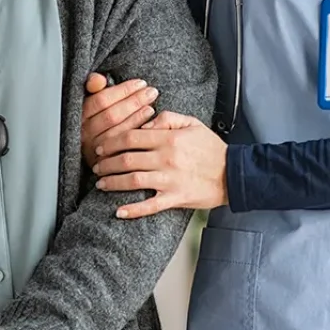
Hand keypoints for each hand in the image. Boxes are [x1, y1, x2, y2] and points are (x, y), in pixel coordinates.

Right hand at [81, 73, 159, 167]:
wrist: (99, 154)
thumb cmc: (98, 118)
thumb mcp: (93, 100)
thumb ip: (93, 86)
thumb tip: (98, 79)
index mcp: (80, 115)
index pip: (101, 100)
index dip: (123, 90)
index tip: (140, 83)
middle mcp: (84, 133)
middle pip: (111, 115)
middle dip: (134, 101)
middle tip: (151, 92)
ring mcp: (93, 149)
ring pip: (118, 131)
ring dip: (137, 116)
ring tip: (151, 106)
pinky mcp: (104, 162)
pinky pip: (123, 147)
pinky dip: (137, 132)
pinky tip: (149, 123)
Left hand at [92, 112, 228, 217]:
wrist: (234, 173)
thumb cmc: (211, 148)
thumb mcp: (192, 123)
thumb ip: (167, 118)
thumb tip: (144, 123)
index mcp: (169, 138)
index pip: (131, 137)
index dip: (111, 141)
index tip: (101, 146)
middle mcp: (166, 158)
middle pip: (126, 159)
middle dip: (106, 163)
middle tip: (96, 166)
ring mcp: (170, 180)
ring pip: (132, 180)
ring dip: (113, 182)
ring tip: (100, 184)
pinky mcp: (175, 198)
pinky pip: (150, 206)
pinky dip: (132, 210)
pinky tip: (118, 211)